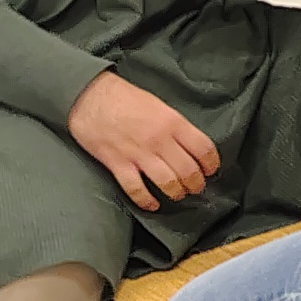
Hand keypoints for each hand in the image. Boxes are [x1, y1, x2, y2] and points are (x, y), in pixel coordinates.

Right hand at [69, 69, 219, 212]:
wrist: (89, 96)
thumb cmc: (124, 96)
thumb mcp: (158, 104)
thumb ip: (173, 124)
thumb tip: (186, 143)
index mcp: (173, 122)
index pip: (203, 148)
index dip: (211, 163)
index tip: (212, 170)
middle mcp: (160, 140)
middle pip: (188, 170)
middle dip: (196, 183)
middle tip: (197, 187)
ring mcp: (139, 153)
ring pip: (168, 182)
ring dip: (177, 192)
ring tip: (178, 194)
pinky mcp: (118, 164)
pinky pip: (136, 189)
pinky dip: (146, 200)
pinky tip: (152, 204)